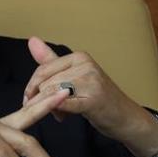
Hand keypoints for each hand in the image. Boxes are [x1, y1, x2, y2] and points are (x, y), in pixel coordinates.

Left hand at [22, 37, 157, 156]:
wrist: (125, 117)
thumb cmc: (97, 97)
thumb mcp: (73, 76)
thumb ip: (51, 61)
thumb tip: (32, 40)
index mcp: (79, 57)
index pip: (42, 70)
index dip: (33, 88)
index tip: (32, 100)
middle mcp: (85, 65)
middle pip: (45, 83)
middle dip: (41, 100)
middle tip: (52, 110)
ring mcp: (91, 80)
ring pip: (52, 93)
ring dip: (50, 108)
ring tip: (61, 115)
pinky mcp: (94, 99)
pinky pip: (64, 103)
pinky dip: (59, 111)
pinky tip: (62, 116)